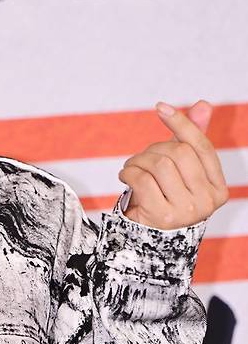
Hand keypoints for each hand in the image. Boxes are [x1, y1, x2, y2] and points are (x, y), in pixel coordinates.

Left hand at [118, 99, 228, 228]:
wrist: (148, 239)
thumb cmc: (167, 199)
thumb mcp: (181, 172)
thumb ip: (192, 140)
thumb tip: (204, 104)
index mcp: (218, 189)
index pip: (202, 147)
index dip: (181, 124)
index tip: (160, 107)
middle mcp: (207, 201)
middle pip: (178, 152)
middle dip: (153, 149)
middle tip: (141, 159)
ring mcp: (186, 211)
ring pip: (159, 163)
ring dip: (138, 161)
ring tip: (131, 168)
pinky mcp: (161, 216)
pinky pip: (141, 179)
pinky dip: (128, 173)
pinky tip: (125, 178)